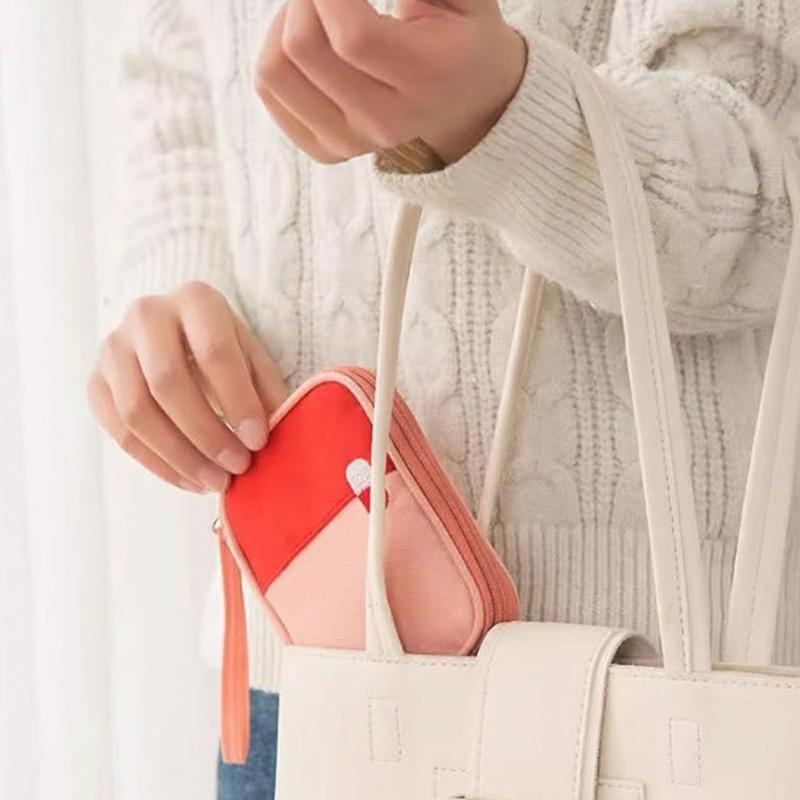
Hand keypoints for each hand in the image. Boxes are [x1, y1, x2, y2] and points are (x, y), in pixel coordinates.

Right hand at [87, 282, 287, 493]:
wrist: (174, 334)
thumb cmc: (222, 347)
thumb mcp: (251, 356)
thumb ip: (265, 389)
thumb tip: (279, 433)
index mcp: (195, 300)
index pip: (214, 352)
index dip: (238, 401)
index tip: (259, 441)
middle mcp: (146, 315)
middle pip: (168, 382)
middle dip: (207, 434)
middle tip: (238, 466)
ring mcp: (113, 347)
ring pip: (138, 412)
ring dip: (181, 457)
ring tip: (216, 482)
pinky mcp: (95, 381)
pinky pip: (120, 432)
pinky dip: (158, 464)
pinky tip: (190, 480)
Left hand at [254, 0, 526, 164]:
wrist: (468, 102)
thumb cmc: (462, 33)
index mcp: (428, 78)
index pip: (352, 36)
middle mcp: (387, 121)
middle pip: (302, 47)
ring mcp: (352, 142)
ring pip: (274, 71)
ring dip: (285, 20)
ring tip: (316, 7)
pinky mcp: (326, 148)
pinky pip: (269, 92)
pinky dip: (276, 50)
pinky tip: (310, 38)